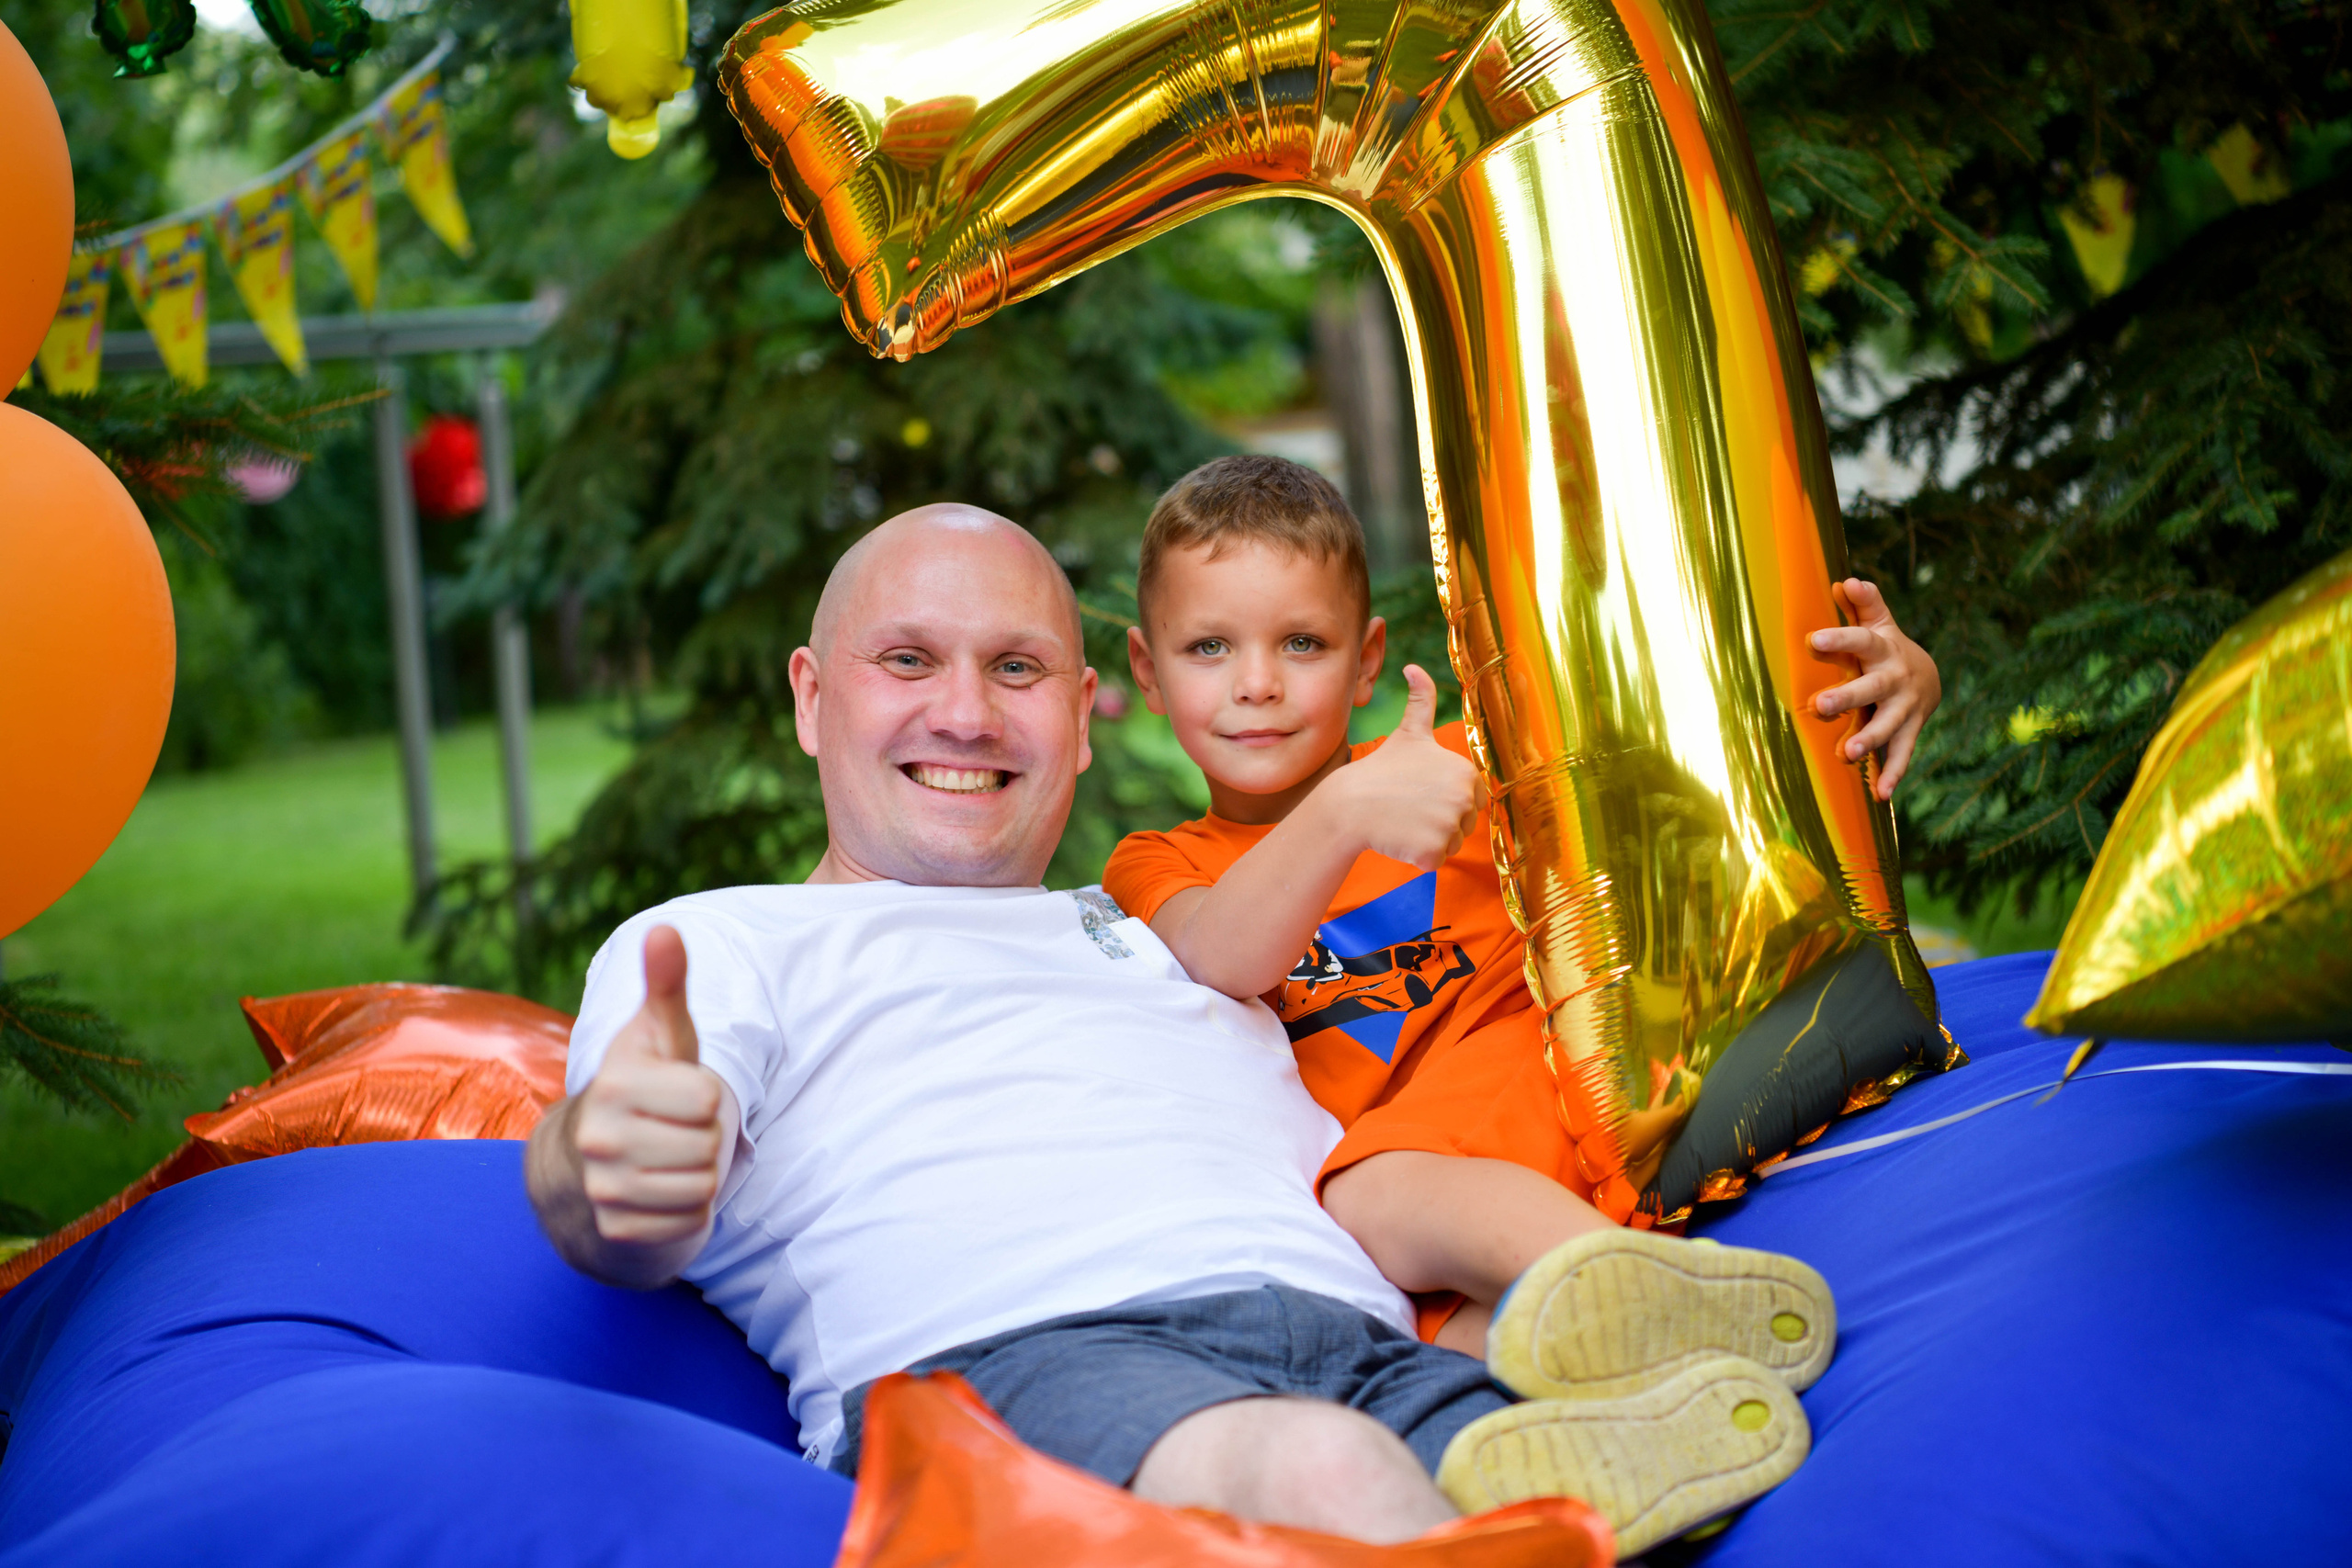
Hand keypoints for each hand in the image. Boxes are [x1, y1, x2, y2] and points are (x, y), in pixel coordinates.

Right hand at [570, 925, 726, 1248]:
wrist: (588, 1167)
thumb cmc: (643, 1088)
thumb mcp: (659, 1036)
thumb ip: (666, 985)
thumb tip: (665, 929)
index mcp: (613, 1084)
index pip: (709, 1098)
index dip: (706, 1097)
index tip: (677, 1095)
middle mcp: (598, 1137)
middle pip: (709, 1146)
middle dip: (704, 1139)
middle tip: (674, 1132)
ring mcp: (603, 1188)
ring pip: (702, 1186)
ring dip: (697, 1177)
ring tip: (668, 1161)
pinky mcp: (616, 1231)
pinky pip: (690, 1223)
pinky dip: (686, 1213)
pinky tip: (661, 1196)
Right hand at [1324, 665, 1484, 872]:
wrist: (1349, 804)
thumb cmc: (1380, 770)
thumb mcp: (1408, 733)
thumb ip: (1422, 701)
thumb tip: (1414, 666)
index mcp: (1465, 771)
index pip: (1473, 799)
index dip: (1445, 799)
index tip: (1420, 791)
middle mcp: (1463, 798)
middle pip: (1465, 823)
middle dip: (1439, 821)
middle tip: (1409, 807)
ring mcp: (1448, 826)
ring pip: (1451, 844)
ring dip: (1430, 840)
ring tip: (1404, 821)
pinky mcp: (1433, 852)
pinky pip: (1435, 861)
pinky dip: (1418, 857)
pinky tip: (1400, 838)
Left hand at [1809, 578, 1941, 799]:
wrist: (1928, 678)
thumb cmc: (1886, 648)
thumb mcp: (1879, 623)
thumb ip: (1864, 605)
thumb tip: (1846, 581)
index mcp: (1882, 650)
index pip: (1860, 641)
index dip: (1838, 640)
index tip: (1812, 640)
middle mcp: (1893, 680)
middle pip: (1870, 688)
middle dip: (1847, 697)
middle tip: (1819, 705)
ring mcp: (1903, 709)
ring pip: (1886, 726)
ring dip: (1867, 740)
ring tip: (1846, 754)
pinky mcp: (1908, 734)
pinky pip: (1901, 756)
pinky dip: (1892, 775)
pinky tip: (1880, 795)